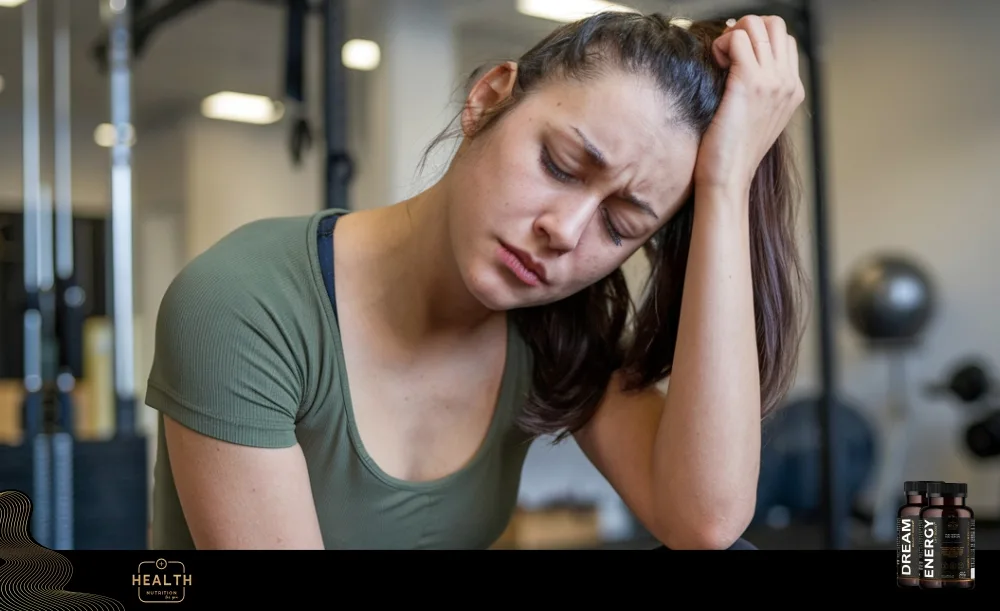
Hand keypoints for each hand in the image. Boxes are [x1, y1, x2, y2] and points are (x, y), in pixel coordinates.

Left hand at [694, 15, 805, 197]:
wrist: (727, 179)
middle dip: (747, 28)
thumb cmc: (732, 154)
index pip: (784, 41)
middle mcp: (787, 83)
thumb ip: (759, 92)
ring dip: (732, 35)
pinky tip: (715, 63)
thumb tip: (739, 63)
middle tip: (727, 51)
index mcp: (793, 90)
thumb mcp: (756, 120)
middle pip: (776, 25)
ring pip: (757, 25)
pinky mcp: (748, 83)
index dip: (757, 39)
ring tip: (720, 59)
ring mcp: (771, 81)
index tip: (735, 57)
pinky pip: (738, 39)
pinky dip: (722, 44)